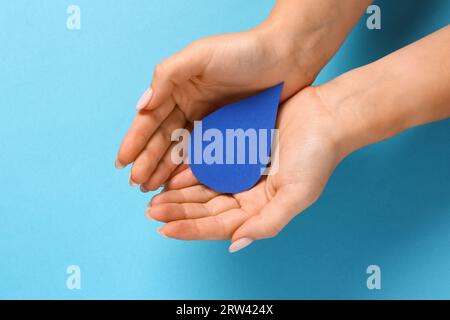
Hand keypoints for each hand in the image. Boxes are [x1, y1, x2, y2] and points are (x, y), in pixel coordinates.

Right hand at [116, 28, 316, 189]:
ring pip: (181, 149)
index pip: (151, 118)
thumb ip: (167, 76)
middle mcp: (190, 104)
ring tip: (151, 188)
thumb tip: (141, 106)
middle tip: (136, 184)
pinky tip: (179, 183)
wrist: (286, 56)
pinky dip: (190, 168)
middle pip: (163, 138)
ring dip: (164, 168)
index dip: (136, 140)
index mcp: (178, 87)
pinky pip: (204, 153)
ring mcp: (209, 119)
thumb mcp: (200, 55)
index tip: (122, 162)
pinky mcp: (228, 131)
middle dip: (148, 160)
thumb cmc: (243, 50)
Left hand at [146, 87, 343, 251]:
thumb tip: (235, 244)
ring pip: (204, 188)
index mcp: (260, 209)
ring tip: (154, 197)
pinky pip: (209, 164)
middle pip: (206, 208)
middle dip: (179, 211)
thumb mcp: (296, 195)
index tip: (164, 229)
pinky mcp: (237, 151)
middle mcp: (249, 195)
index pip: (220, 225)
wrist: (326, 117)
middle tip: (151, 212)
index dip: (192, 229)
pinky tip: (172, 173)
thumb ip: (267, 223)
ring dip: (180, 193)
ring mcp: (242, 173)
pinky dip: (191, 170)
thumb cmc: (317, 157)